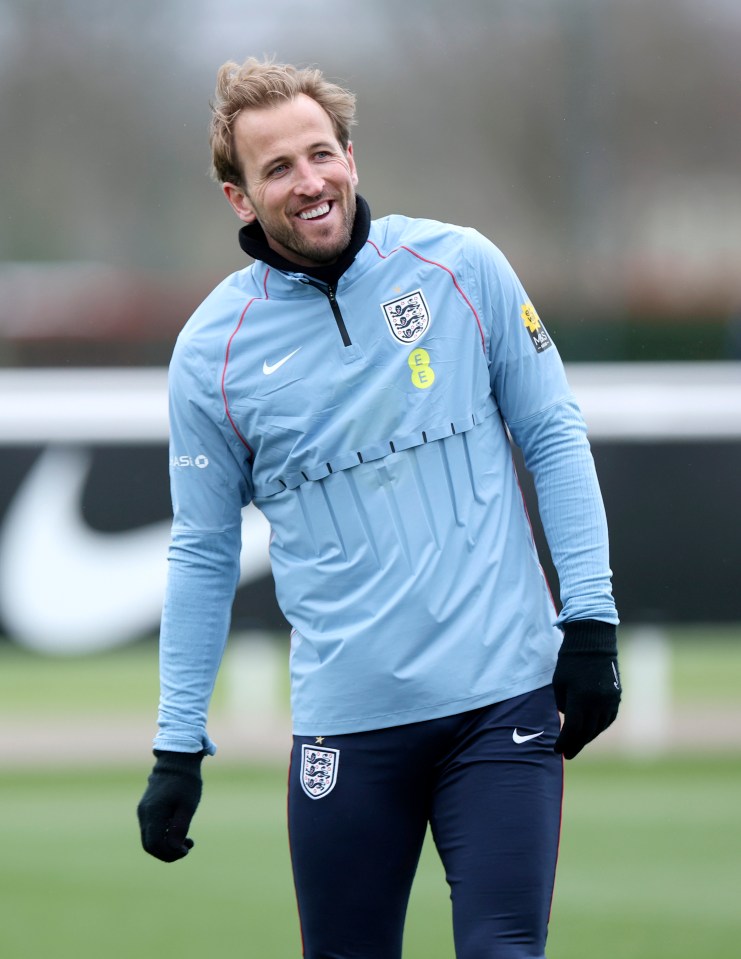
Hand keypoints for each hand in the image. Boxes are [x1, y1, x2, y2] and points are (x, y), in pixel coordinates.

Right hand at [137, 749, 204, 861]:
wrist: (177, 760)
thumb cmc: (186, 782)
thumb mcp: (187, 806)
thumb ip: (179, 828)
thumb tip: (174, 849)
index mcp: (153, 813)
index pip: (154, 845)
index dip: (169, 854)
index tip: (186, 850)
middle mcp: (144, 813)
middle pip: (149, 845)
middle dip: (168, 852)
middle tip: (187, 848)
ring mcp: (143, 811)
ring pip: (149, 838)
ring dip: (166, 845)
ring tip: (187, 840)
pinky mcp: (147, 808)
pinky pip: (151, 829)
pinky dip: (163, 836)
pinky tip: (178, 831)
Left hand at [553, 620, 620, 758]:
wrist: (594, 642)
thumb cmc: (570, 660)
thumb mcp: (559, 682)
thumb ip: (562, 704)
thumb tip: (568, 718)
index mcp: (580, 699)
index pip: (572, 729)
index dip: (564, 742)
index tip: (556, 750)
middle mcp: (597, 703)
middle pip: (586, 732)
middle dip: (575, 744)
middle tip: (567, 754)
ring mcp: (610, 701)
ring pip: (599, 728)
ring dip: (587, 738)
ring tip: (578, 744)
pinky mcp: (616, 697)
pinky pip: (608, 719)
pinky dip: (599, 727)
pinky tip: (592, 731)